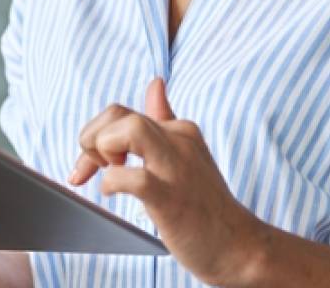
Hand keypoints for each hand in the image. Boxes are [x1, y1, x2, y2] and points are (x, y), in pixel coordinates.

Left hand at [69, 78, 271, 286]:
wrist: (238, 245)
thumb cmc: (205, 205)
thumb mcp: (186, 154)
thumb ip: (166, 120)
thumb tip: (156, 83)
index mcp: (179, 130)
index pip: (122, 113)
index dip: (95, 133)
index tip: (90, 163)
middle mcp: (178, 141)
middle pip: (118, 114)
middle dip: (91, 139)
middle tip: (95, 168)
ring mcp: (176, 168)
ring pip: (129, 131)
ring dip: (102, 150)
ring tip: (106, 174)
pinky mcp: (171, 198)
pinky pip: (134, 177)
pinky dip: (113, 182)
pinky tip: (113, 193)